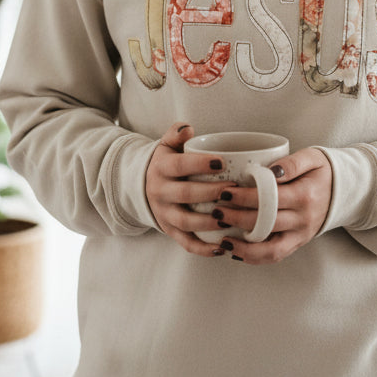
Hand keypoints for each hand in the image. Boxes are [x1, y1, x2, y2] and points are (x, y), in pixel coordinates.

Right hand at [145, 123, 236, 256]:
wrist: (142, 187)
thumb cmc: (167, 163)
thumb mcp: (167, 145)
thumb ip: (176, 134)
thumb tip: (188, 128)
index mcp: (161, 168)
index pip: (179, 166)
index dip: (199, 164)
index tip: (222, 162)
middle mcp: (159, 192)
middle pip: (186, 194)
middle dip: (211, 193)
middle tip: (235, 189)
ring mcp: (164, 214)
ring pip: (186, 222)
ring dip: (209, 222)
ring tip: (231, 218)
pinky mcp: (169, 231)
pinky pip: (185, 243)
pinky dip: (203, 249)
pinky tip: (222, 247)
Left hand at [213, 147, 331, 265]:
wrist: (344, 191)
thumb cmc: (322, 171)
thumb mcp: (312, 157)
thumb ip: (291, 162)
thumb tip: (269, 171)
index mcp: (305, 196)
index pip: (270, 199)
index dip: (245, 197)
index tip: (225, 192)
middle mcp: (304, 220)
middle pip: (266, 223)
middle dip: (237, 219)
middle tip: (216, 211)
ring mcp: (301, 235)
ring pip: (270, 249)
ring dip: (244, 247)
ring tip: (222, 240)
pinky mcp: (298, 244)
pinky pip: (275, 256)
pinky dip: (254, 257)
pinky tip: (235, 251)